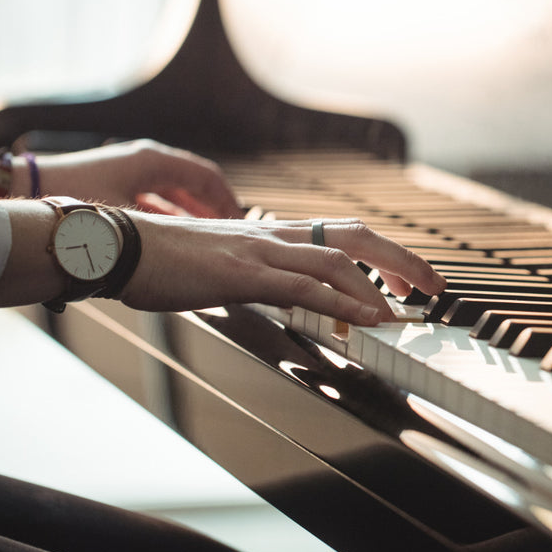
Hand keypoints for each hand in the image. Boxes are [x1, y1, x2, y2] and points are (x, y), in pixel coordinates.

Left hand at [29, 139, 241, 217]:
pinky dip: (172, 212)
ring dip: (193, 210)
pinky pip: (157, 196)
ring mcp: (130, 170)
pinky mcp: (117, 182)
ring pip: (175, 190)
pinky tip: (176, 232)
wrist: (25, 189)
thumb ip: (164, 231)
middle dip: (213, 207)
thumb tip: (195, 249)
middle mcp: (145, 160)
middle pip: (193, 182)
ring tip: (209, 233)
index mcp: (153, 161)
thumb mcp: (127, 219)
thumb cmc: (74, 202)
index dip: (227, 200)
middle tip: (230, 230)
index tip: (241, 221)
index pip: (207, 176)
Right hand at [122, 215, 446, 325]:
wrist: (119, 245)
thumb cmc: (164, 259)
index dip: (382, 253)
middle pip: (355, 236)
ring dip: (378, 285)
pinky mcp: (240, 274)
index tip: (406, 279)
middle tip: (432, 287)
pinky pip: (301, 286)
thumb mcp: (222, 264)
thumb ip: (259, 275)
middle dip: (401, 260)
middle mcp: (274, 234)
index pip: (342, 233)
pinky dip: (340, 301)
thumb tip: (286, 295)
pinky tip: (364, 318)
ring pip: (336, 259)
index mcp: (272, 233)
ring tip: (406, 310)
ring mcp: (259, 251)